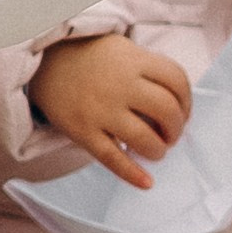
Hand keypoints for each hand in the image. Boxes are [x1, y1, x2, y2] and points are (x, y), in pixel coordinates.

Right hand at [33, 31, 193, 189]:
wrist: (44, 64)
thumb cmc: (92, 60)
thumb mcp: (122, 50)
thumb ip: (150, 71)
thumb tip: (178, 110)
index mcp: (133, 60)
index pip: (177, 80)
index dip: (187, 101)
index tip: (183, 112)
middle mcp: (119, 84)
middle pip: (167, 110)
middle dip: (177, 128)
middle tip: (171, 135)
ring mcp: (100, 109)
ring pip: (144, 138)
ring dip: (158, 150)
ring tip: (156, 150)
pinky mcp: (83, 131)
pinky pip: (112, 158)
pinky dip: (132, 174)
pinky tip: (146, 183)